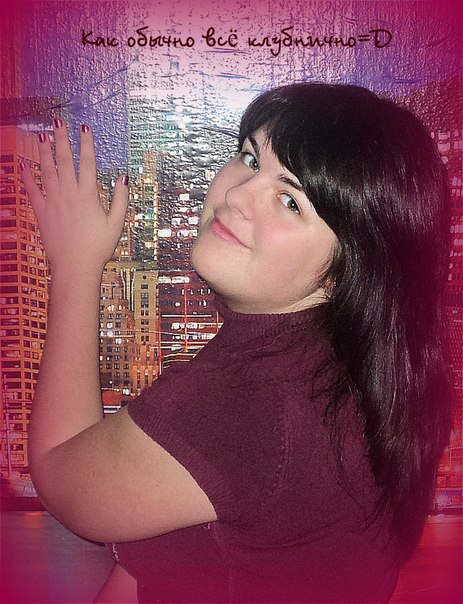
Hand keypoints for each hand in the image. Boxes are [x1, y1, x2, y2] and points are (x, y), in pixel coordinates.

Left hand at [20, 120, 128, 274]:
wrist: (75, 266)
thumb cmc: (98, 248)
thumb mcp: (116, 223)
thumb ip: (121, 199)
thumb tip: (124, 177)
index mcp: (88, 195)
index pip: (88, 162)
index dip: (86, 143)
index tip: (85, 128)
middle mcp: (69, 194)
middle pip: (64, 160)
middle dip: (62, 139)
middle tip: (58, 122)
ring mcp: (53, 202)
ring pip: (46, 170)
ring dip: (43, 152)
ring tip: (41, 136)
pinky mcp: (42, 213)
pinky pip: (32, 191)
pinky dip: (26, 177)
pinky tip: (22, 165)